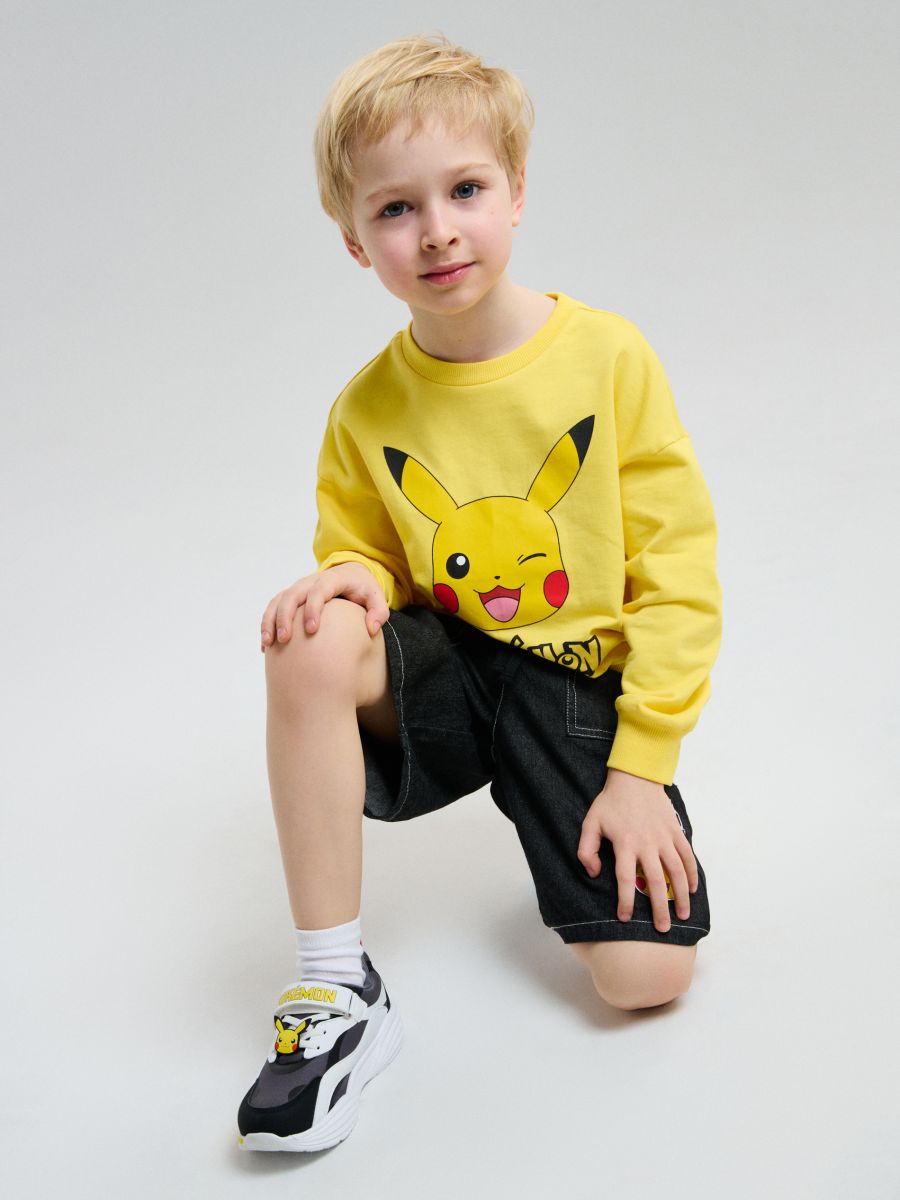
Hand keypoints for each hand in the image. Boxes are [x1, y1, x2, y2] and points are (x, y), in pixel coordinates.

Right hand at [260, 562, 388, 650]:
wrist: (350, 574)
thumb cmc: (363, 589)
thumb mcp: (377, 596)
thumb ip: (379, 612)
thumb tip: (371, 629)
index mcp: (332, 579)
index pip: (318, 591)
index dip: (312, 608)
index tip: (311, 630)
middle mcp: (311, 581)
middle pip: (292, 595)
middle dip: (285, 617)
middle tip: (285, 640)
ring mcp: (299, 588)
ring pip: (278, 601)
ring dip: (270, 621)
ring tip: (268, 644)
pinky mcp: (291, 597)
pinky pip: (274, 607)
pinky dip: (267, 624)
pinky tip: (265, 646)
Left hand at [577, 767, 698, 933]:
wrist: (635, 778)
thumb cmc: (610, 803)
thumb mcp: (590, 823)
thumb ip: (586, 850)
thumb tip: (593, 874)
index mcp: (625, 843)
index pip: (625, 879)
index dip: (625, 901)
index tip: (626, 919)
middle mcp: (647, 844)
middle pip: (656, 881)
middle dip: (660, 908)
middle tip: (662, 930)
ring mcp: (664, 838)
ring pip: (676, 872)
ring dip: (681, 896)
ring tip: (683, 916)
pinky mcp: (675, 832)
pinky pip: (687, 856)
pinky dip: (692, 874)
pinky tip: (693, 889)